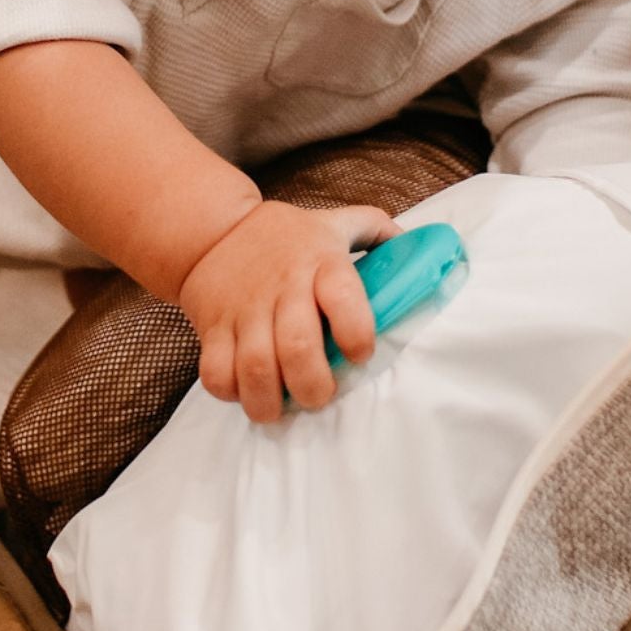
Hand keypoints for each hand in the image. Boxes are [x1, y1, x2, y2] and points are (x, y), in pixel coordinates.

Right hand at [178, 201, 399, 422]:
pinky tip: (247, 391)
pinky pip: (216, 372)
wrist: (211, 230)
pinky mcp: (213, 327)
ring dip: (271, 401)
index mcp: (321, 261)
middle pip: (298, 346)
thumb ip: (375, 231)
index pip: (344, 297)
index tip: (360, 353)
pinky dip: (231, 393)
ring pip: (255, 367)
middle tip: (319, 394)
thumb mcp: (332, 223)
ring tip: (283, 407)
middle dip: (313, 386)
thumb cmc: (285, 236)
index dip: (357, 333)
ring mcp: (245, 309)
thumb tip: (419, 248)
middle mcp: (284, 287)